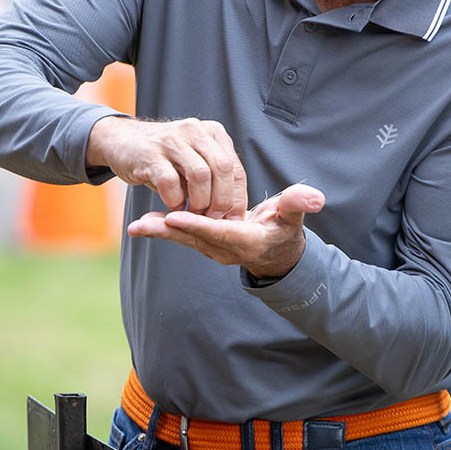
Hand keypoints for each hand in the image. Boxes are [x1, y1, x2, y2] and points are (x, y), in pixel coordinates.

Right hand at [86, 116, 247, 217]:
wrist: (123, 141)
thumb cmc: (165, 158)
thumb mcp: (195, 159)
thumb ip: (214, 177)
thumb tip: (234, 213)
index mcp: (213, 133)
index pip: (236, 168)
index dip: (238, 198)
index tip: (235, 219)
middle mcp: (195, 131)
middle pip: (222, 169)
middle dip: (222, 200)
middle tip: (214, 219)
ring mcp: (172, 140)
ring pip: (200, 175)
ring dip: (200, 202)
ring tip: (194, 215)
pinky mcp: (150, 154)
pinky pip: (170, 182)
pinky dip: (175, 200)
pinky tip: (173, 207)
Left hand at [127, 184, 325, 278]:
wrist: (278, 253)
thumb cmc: (286, 230)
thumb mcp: (294, 216)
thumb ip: (299, 204)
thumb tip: (314, 197)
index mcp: (247, 241)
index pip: (220, 232)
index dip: (198, 224)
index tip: (175, 215)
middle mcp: (226, 249)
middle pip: (194, 238)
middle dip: (167, 230)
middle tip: (141, 225)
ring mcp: (214, 249)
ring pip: (184, 238)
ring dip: (160, 231)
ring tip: (136, 225)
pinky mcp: (205, 244)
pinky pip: (183, 236)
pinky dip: (164, 228)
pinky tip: (142, 222)